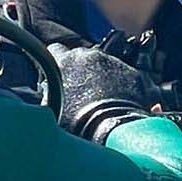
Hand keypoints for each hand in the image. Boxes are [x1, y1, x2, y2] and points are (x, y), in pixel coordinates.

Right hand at [46, 43, 163, 141]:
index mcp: (64, 61)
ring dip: (105, 75)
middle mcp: (89, 55)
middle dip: (83, 69)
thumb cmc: (78, 125)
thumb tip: (47, 91)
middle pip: (82, 56)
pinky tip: (123, 102)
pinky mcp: (134, 72)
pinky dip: (126, 85)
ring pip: (106, 63)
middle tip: (85, 91)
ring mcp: (113, 61)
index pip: (55, 49)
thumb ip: (49, 92)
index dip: (58, 61)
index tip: (61, 72)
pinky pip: (128, 74)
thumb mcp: (53, 108)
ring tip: (106, 99)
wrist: (112, 131)